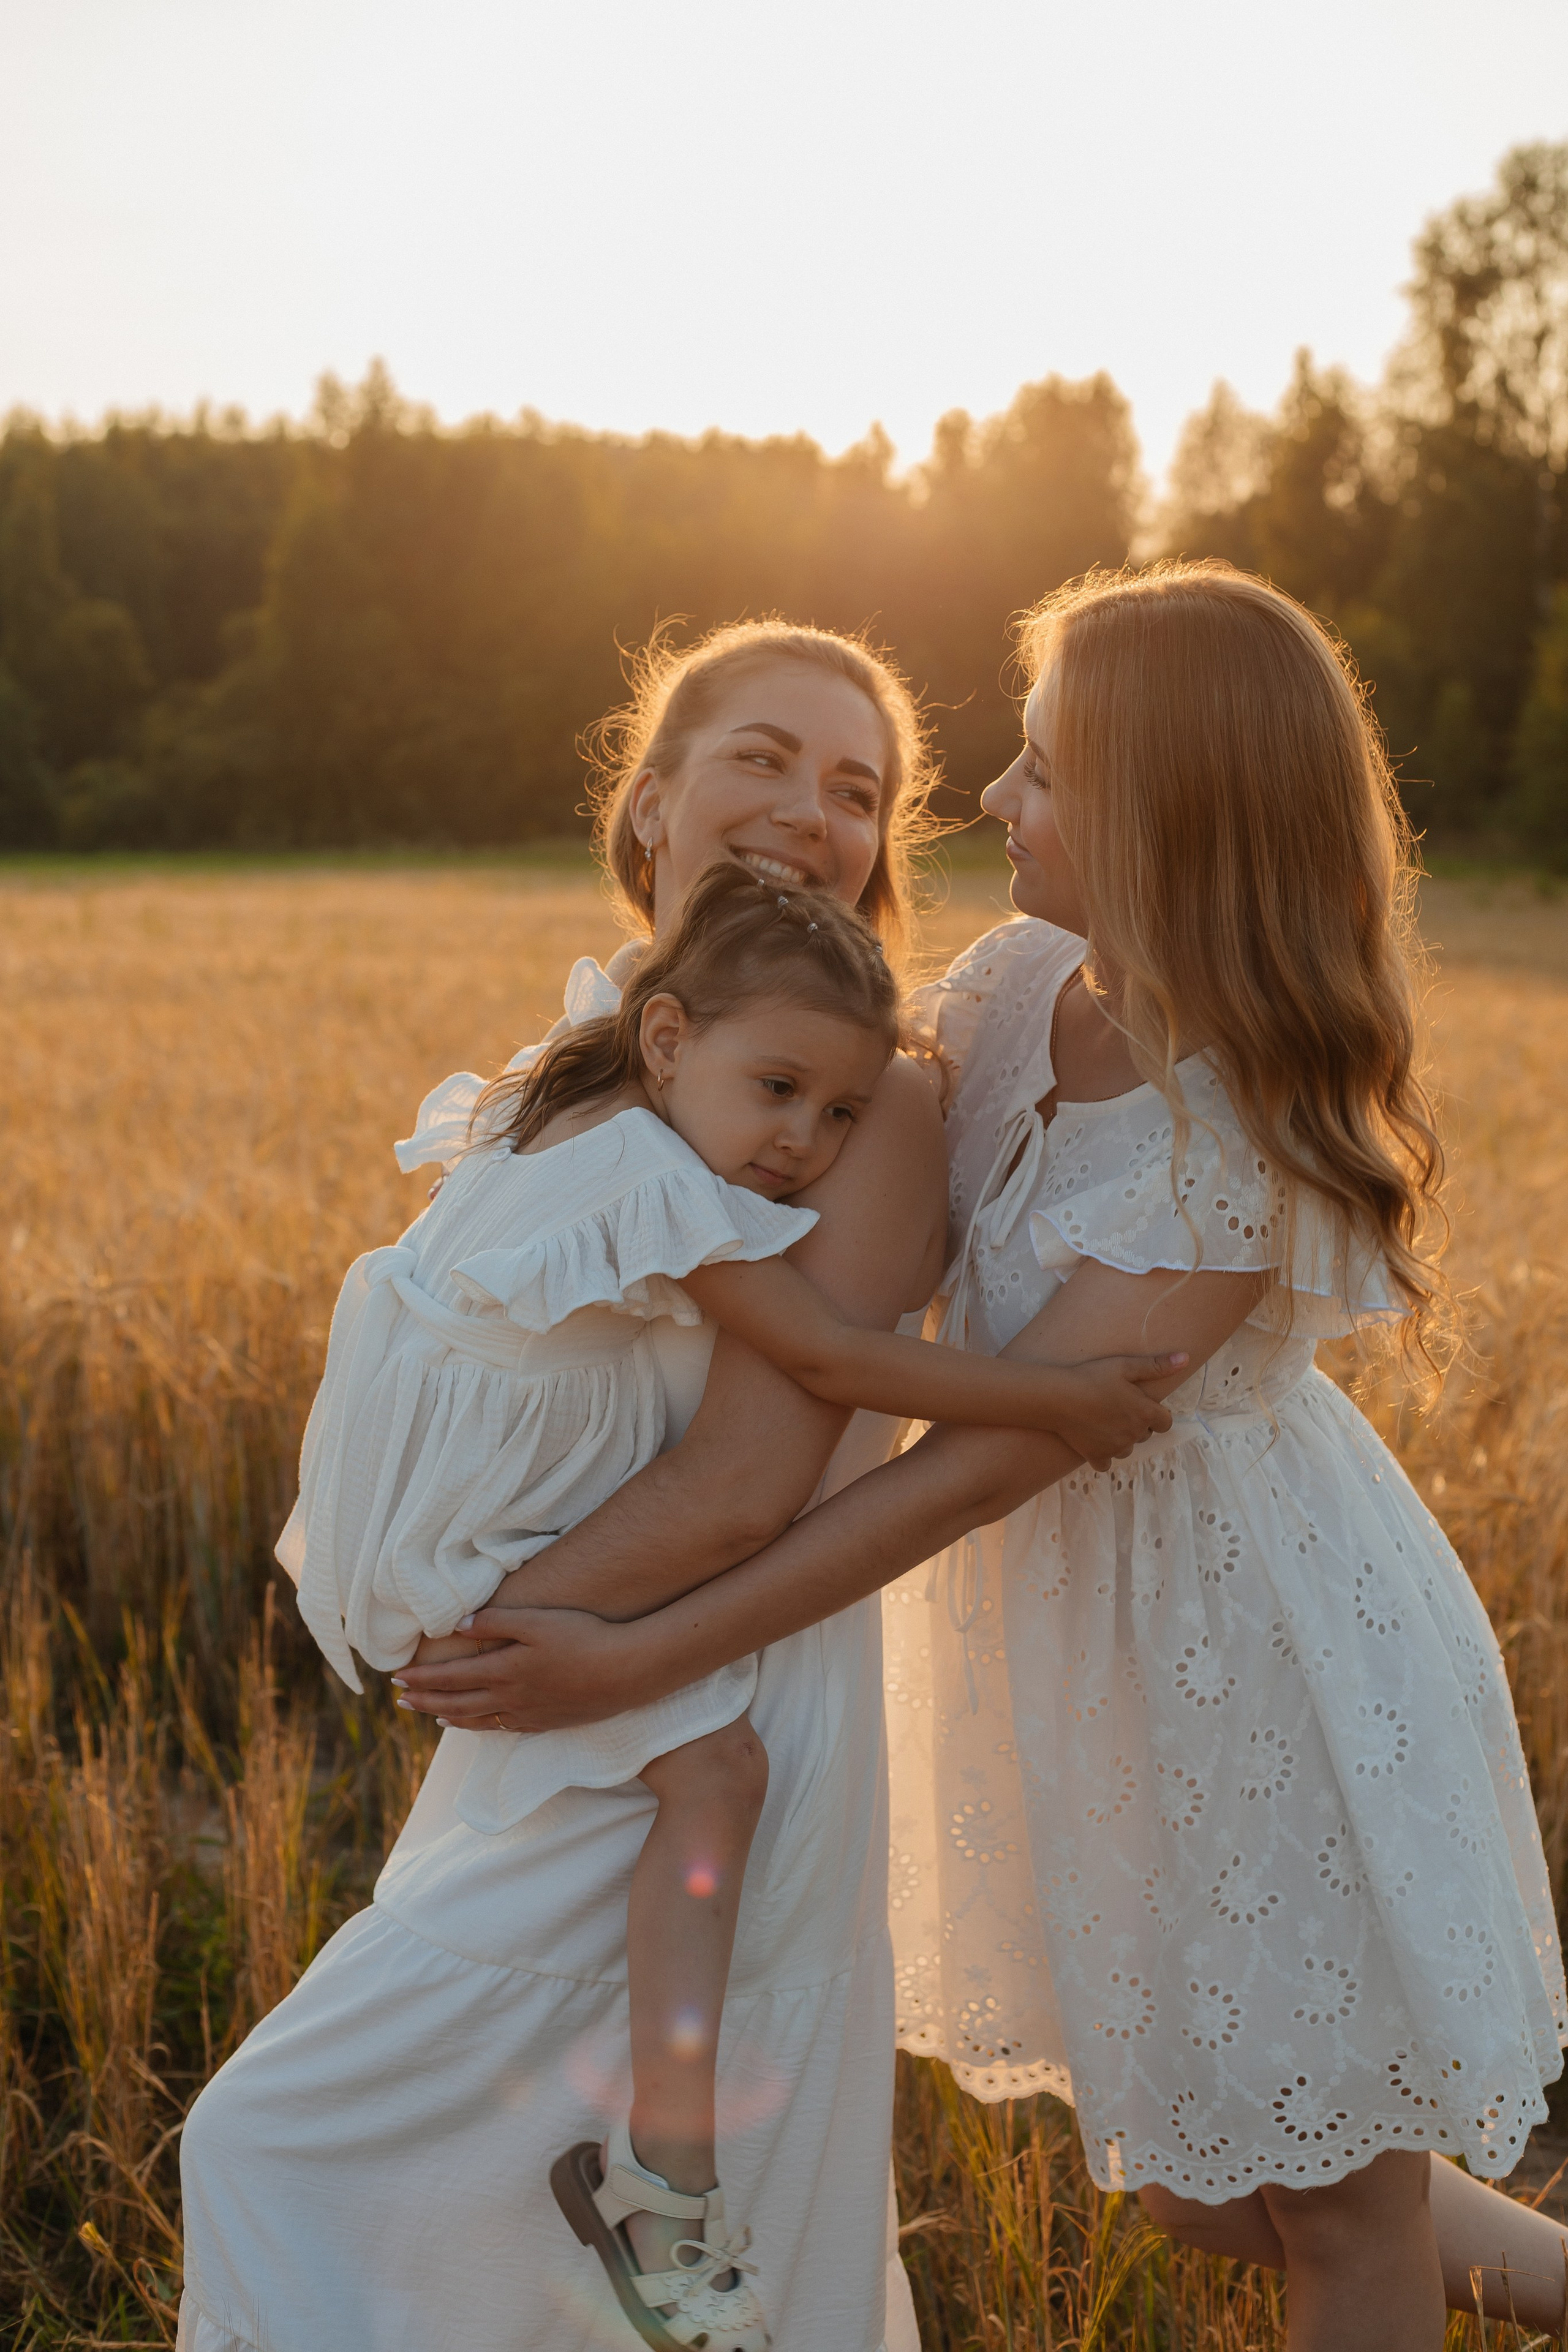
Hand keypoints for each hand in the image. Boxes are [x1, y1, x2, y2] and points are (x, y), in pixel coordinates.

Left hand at [392, 1605, 656, 1732]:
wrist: (625, 1671)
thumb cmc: (583, 1637)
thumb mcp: (538, 1620)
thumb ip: (496, 1621)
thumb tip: (458, 1625)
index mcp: (503, 1669)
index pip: (450, 1676)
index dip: (421, 1677)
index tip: (397, 1677)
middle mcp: (510, 1697)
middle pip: (456, 1702)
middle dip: (425, 1699)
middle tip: (401, 1699)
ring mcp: (528, 1714)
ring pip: (476, 1720)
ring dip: (446, 1716)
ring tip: (427, 1714)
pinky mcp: (546, 1722)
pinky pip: (501, 1729)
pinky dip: (478, 1728)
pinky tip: (474, 1726)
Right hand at [1049, 1353, 1184, 1469]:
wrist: (1058, 1397)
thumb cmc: (1092, 1376)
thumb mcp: (1125, 1366)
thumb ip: (1157, 1365)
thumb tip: (1185, 1358)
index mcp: (1145, 1413)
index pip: (1165, 1422)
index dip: (1157, 1414)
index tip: (1143, 1405)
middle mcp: (1134, 1434)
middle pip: (1145, 1435)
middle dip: (1138, 1424)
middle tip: (1119, 1407)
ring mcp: (1115, 1448)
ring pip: (1127, 1448)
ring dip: (1122, 1439)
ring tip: (1106, 1421)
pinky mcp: (1096, 1456)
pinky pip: (1106, 1462)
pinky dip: (1103, 1454)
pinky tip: (1094, 1439)